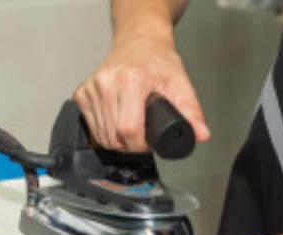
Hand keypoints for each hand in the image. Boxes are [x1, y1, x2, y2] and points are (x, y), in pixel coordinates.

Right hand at [73, 34, 209, 151]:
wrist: (138, 42)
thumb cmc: (157, 61)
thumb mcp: (180, 84)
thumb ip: (191, 112)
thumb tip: (200, 135)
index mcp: (131, 80)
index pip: (128, 129)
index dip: (140, 144)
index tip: (148, 142)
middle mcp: (107, 82)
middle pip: (113, 136)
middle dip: (129, 145)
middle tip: (142, 136)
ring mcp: (91, 88)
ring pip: (100, 135)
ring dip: (116, 140)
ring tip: (131, 128)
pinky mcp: (82, 93)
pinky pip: (90, 126)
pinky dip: (103, 131)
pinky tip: (116, 121)